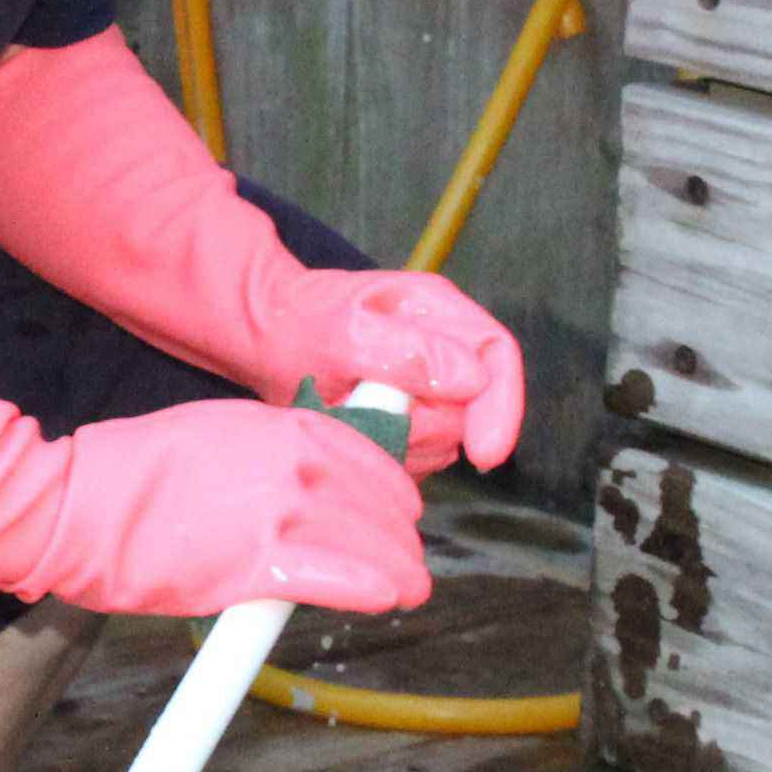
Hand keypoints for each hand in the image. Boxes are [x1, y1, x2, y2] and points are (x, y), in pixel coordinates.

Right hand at [18, 398, 430, 617]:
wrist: (78, 503)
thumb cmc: (134, 473)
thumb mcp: (218, 431)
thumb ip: (272, 452)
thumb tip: (307, 483)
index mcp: (286, 425)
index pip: (374, 461)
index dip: (393, 496)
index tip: (397, 518)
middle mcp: (295, 462)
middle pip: (384, 505)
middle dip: (399, 538)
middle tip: (405, 564)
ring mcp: (282, 511)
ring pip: (375, 546)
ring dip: (399, 571)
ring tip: (405, 589)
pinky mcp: (261, 564)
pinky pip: (347, 579)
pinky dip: (374, 590)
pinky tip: (386, 598)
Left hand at [250, 269, 525, 473]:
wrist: (269, 338)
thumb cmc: (302, 321)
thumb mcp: (347, 330)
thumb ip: (408, 352)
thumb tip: (472, 380)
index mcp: (440, 312)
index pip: (499, 356)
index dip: (502, 407)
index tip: (486, 454)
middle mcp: (445, 352)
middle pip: (471, 412)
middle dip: (424, 426)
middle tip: (363, 409)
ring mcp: (429, 390)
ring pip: (442, 443)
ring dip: (397, 443)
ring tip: (349, 413)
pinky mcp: (410, 424)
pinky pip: (414, 459)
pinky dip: (384, 456)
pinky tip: (352, 433)